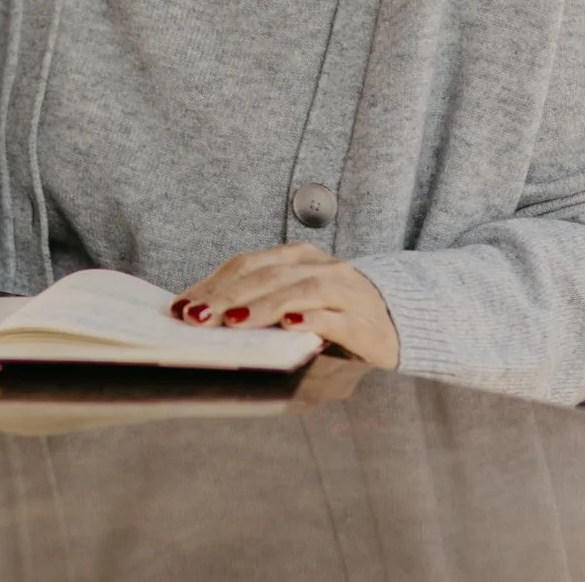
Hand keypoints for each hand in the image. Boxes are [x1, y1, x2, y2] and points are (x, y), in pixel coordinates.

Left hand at [173, 244, 399, 367]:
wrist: (403, 319)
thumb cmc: (336, 312)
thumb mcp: (296, 298)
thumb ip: (261, 299)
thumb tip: (205, 315)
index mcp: (297, 257)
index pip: (246, 264)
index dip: (211, 283)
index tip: (181, 306)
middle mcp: (319, 266)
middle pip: (265, 276)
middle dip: (225, 296)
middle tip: (195, 317)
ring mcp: (344, 292)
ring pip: (297, 291)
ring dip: (261, 306)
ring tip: (232, 321)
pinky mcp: (363, 322)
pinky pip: (333, 317)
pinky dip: (310, 319)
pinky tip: (289, 327)